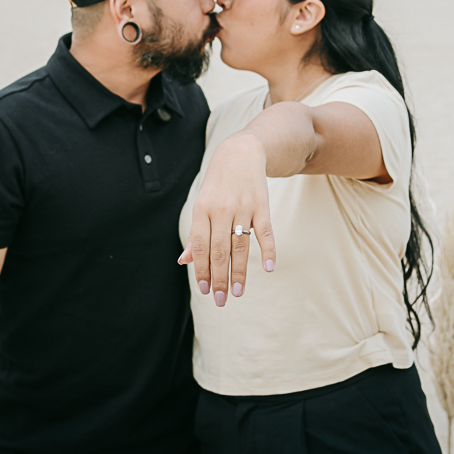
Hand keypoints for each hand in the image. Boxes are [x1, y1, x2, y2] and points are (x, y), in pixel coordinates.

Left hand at [178, 132, 275, 304]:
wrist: (240, 153)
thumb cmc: (217, 184)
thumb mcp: (201, 204)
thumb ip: (196, 234)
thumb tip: (184, 261)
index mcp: (202, 210)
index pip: (200, 246)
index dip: (201, 270)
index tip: (204, 291)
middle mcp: (221, 209)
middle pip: (220, 250)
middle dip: (219, 278)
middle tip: (220, 300)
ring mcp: (243, 207)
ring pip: (240, 246)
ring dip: (240, 272)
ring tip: (238, 293)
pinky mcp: (262, 205)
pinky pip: (265, 232)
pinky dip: (269, 250)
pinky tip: (269, 268)